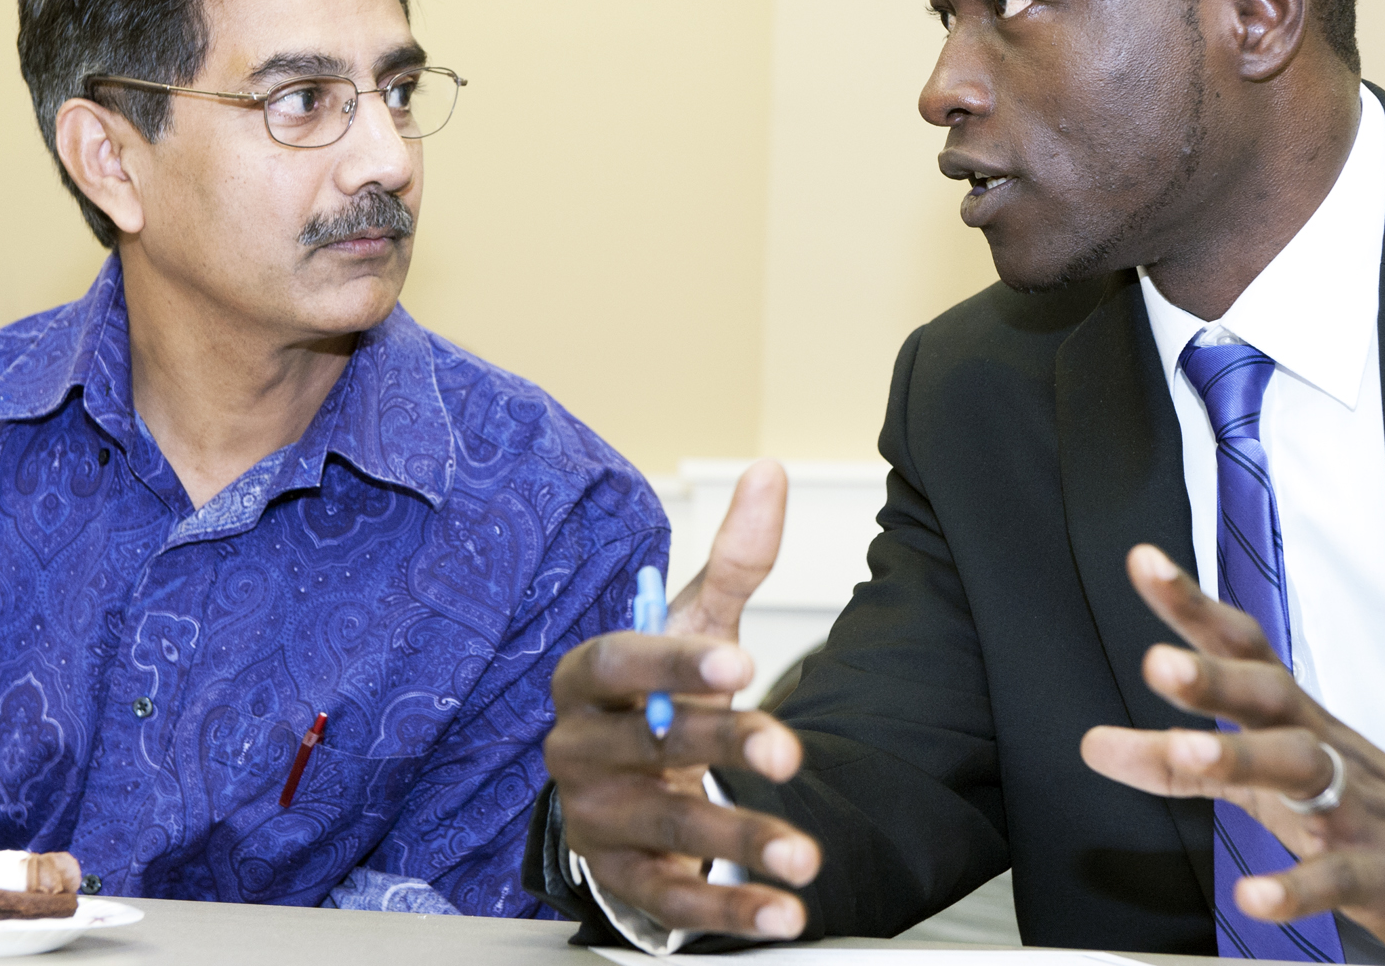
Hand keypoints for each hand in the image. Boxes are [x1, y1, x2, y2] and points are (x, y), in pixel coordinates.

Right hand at [545, 461, 822, 938]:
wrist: (617, 784)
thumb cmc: (653, 693)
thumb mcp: (691, 625)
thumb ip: (733, 558)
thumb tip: (769, 473)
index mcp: (587, 678)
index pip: (620, 663)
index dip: (674, 663)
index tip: (740, 662)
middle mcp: (578, 750)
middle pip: (652, 745)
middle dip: (722, 748)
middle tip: (788, 752)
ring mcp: (595, 820)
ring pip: (667, 830)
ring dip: (739, 843)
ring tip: (806, 855)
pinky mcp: (617, 880)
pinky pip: (670, 900)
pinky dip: (730, 911)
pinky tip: (784, 909)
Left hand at [1079, 545, 1384, 960]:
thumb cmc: (1363, 801)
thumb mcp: (1268, 776)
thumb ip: (1181, 759)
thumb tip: (1099, 745)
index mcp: (1295, 716)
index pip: (1241, 646)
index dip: (1192, 605)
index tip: (1144, 563)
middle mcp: (1321, 748)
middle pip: (1267, 696)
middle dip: (1212, 678)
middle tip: (1157, 663)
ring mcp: (1352, 807)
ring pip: (1298, 771)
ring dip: (1241, 758)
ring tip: (1187, 753)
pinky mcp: (1378, 874)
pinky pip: (1334, 876)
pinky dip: (1294, 886)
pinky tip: (1254, 895)